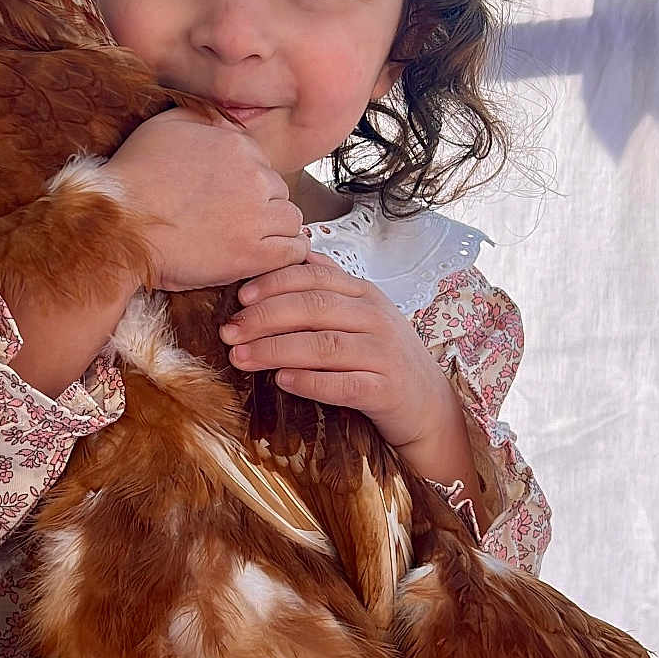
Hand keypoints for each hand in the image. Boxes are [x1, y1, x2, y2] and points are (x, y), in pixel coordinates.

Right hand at [106, 111, 310, 293]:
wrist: (116, 226)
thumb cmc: (133, 179)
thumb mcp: (164, 126)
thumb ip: (201, 118)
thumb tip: (222, 120)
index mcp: (236, 145)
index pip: (262, 165)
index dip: (245, 186)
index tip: (227, 201)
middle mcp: (254, 176)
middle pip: (278, 191)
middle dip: (260, 207)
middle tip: (231, 224)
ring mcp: (256, 215)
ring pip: (290, 220)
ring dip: (273, 230)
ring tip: (245, 242)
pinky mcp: (254, 252)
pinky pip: (293, 250)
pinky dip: (283, 256)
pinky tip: (262, 259)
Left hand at [218, 253, 454, 449]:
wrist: (429, 405)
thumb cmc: (385, 358)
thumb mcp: (363, 313)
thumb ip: (331, 284)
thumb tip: (297, 252)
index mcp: (365, 294)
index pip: (315, 277)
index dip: (274, 283)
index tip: (240, 297)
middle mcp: (376, 318)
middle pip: (313, 308)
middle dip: (264, 318)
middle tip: (229, 331)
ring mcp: (383, 354)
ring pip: (323, 346)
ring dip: (275, 351)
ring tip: (241, 358)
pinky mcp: (386, 391)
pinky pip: (343, 384)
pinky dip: (310, 382)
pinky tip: (282, 381)